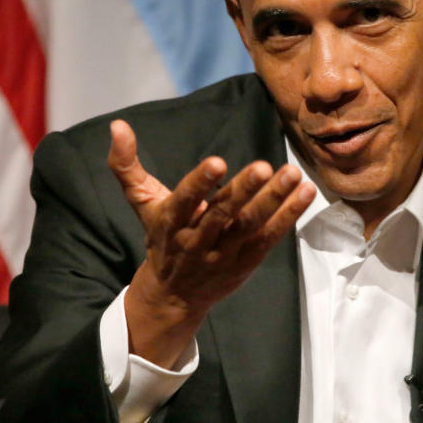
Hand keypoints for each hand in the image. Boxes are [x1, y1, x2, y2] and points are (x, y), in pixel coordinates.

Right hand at [108, 119, 315, 366]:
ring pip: (250, 226)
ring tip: (292, 174)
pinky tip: (305, 193)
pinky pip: (270, 238)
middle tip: (264, 166)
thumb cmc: (161, 239)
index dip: (200, 183)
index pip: (184, 201)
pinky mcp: (247, 261)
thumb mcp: (141, 203)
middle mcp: (197, 239)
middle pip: (222, 215)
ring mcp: (224, 253)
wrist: (173, 296)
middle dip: (244, 190)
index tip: (218, 162)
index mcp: (171, 222)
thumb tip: (117, 126)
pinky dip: (289, 215)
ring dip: (274, 200)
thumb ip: (126, 166)